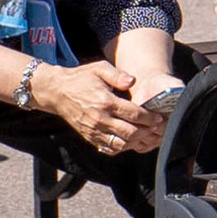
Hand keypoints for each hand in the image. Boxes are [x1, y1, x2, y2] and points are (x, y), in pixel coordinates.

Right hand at [42, 60, 160, 156]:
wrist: (56, 91)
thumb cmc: (80, 79)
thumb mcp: (99, 69)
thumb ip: (118, 75)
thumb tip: (133, 81)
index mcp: (105, 101)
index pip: (133, 114)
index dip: (150, 118)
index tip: (159, 118)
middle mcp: (100, 119)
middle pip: (130, 132)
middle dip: (147, 131)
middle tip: (157, 129)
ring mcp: (94, 130)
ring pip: (121, 144)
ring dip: (136, 142)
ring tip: (146, 136)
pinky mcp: (89, 137)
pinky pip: (109, 148)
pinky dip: (122, 148)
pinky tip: (130, 142)